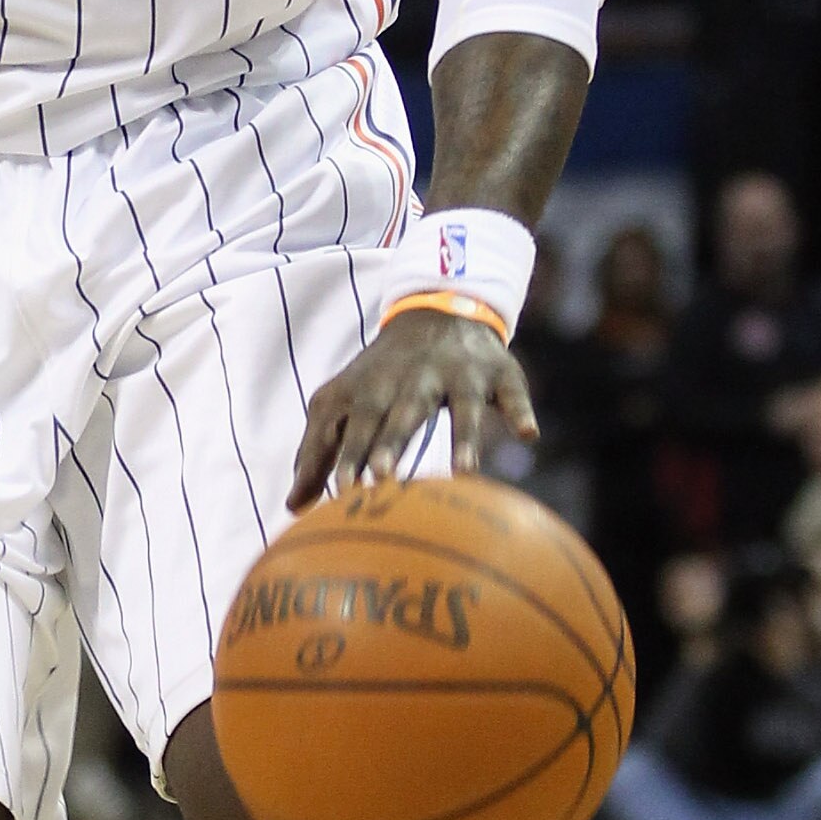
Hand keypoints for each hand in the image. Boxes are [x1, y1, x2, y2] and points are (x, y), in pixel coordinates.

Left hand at [287, 306, 536, 510]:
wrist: (437, 310)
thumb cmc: (382, 377)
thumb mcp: (345, 404)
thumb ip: (318, 453)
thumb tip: (292, 509)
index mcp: (370, 390)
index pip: (354, 425)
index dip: (347, 456)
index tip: (342, 491)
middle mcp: (412, 380)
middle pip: (400, 414)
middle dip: (390, 443)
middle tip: (381, 478)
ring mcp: (457, 374)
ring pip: (461, 406)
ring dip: (462, 437)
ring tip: (464, 472)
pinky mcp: (497, 372)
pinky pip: (511, 392)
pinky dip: (519, 411)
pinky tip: (528, 435)